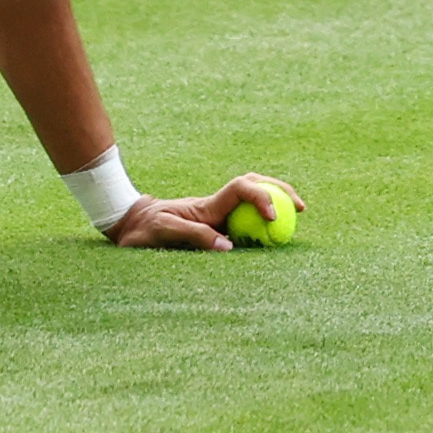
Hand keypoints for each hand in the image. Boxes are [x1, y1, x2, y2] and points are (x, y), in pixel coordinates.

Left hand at [103, 173, 304, 250]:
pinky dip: (262, 223)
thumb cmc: (144, 229)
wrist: (130, 226)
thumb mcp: (163, 232)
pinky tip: (274, 235)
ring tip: (297, 215)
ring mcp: (218, 215)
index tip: (274, 217)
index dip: (262, 197)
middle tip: (303, 207)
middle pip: (256, 186)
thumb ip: (194, 235)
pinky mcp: (216, 226)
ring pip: (253, 199)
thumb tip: (229, 247)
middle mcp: (217, 206)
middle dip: (281, 191)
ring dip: (276, 201)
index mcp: (208, 205)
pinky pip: (245, 220)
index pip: (242, 189)